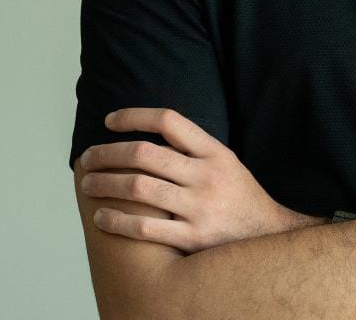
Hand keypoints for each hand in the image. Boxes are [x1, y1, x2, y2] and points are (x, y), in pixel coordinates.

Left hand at [78, 107, 299, 253]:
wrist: (267, 235)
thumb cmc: (238, 196)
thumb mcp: (226, 162)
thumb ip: (193, 149)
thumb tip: (147, 134)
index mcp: (215, 152)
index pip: (169, 121)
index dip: (134, 117)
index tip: (109, 121)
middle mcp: (207, 176)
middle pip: (145, 155)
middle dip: (108, 154)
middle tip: (87, 158)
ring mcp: (199, 207)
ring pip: (139, 189)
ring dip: (105, 184)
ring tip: (88, 184)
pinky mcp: (192, 238)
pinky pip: (144, 228)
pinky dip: (116, 221)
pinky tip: (101, 216)